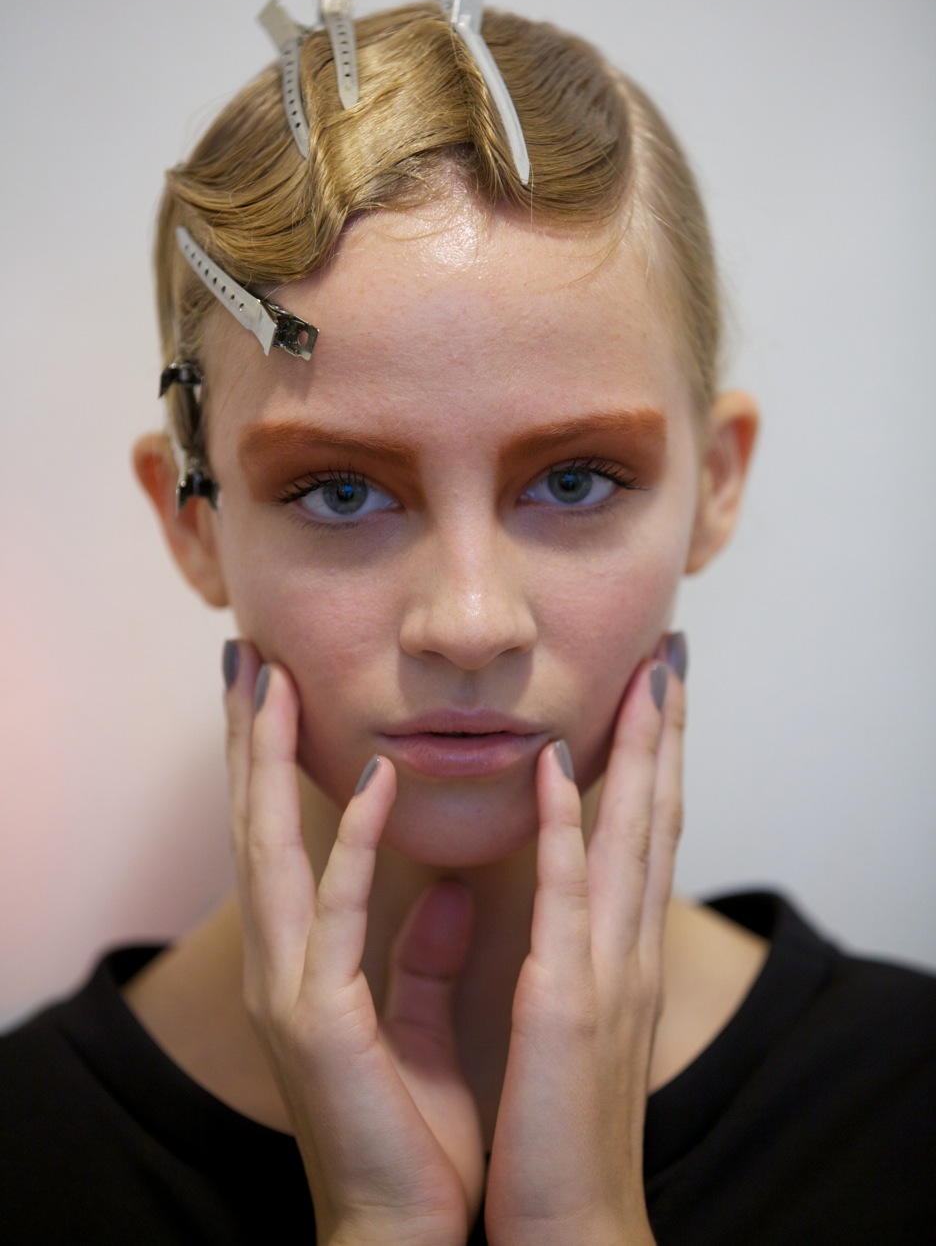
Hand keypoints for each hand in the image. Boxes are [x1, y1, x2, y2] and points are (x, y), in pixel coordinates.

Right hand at [224, 642, 484, 1245]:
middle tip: (244, 655)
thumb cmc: (410, 1134)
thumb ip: (424, 954)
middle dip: (243, 739)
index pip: (279, 836)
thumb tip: (453, 889)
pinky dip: (350, 842)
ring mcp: (290, 989)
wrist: (403, 1235)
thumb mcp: (418, 1023)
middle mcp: (283, 962)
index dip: (267, 760)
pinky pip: (336, 913)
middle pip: (251, 825)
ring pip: (268, 850)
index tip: (272, 685)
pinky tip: (369, 779)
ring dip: (266, 762)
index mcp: (305, 961)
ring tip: (269, 681)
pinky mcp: (319, 1021)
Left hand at [484, 653, 684, 1245]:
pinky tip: (558, 765)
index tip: (651, 696)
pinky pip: (569, 897)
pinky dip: (566, 827)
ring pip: (631, 838)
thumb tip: (534, 900)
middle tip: (669, 658)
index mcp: (617, 956)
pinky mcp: (570, 1002)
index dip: (652, 763)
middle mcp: (627, 950)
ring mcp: (607, 972)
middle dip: (665, 735)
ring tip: (643, 678)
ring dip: (637, 752)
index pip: (642, 838)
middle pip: (656, 818)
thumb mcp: (559, 1026)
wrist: (570, 1232)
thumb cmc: (554, 1133)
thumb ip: (552, 953)